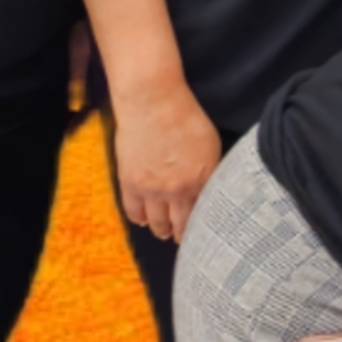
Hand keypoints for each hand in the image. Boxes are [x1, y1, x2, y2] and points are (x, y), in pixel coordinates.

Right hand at [110, 77, 222, 243]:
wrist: (152, 102)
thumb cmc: (185, 116)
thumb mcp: (211, 144)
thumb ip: (211, 170)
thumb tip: (212, 187)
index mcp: (200, 181)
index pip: (203, 215)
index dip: (203, 227)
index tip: (205, 234)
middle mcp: (176, 191)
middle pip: (180, 225)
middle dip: (183, 235)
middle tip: (184, 239)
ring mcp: (151, 189)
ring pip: (157, 224)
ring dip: (161, 230)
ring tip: (164, 232)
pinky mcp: (129, 183)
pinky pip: (133, 211)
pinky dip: (139, 219)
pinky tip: (144, 220)